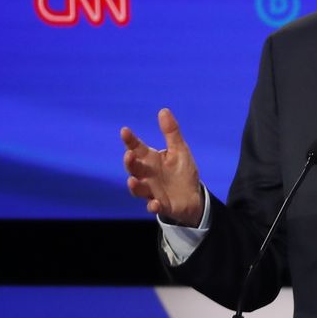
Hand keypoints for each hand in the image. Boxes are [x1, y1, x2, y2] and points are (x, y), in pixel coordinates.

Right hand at [121, 108, 203, 226]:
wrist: (192, 197)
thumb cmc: (181, 171)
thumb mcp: (179, 150)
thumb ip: (171, 132)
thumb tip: (163, 110)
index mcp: (151, 159)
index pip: (137, 148)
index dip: (130, 140)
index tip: (124, 131)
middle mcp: (147, 175)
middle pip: (133, 168)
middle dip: (129, 162)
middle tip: (129, 155)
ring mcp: (152, 191)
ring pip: (138, 189)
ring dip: (134, 186)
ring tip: (132, 180)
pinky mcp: (161, 205)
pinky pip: (154, 207)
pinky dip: (153, 206)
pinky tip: (155, 203)